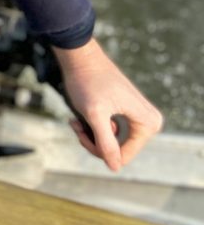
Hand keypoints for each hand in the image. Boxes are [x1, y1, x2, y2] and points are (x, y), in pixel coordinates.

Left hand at [52, 37, 162, 170]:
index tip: (79, 133)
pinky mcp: (129, 113)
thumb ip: (106, 142)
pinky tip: (80, 118)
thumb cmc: (87, 81)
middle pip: (119, 150)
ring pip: (113, 142)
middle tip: (75, 126)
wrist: (80, 56)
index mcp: (148, 123)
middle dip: (94, 142)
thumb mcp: (95, 114)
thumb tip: (115, 168)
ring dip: (92, 136)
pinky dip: (94, 128)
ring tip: (76, 122)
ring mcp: (140, 117)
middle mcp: (149, 121)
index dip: (97, 150)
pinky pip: (112, 131)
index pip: (122, 156)